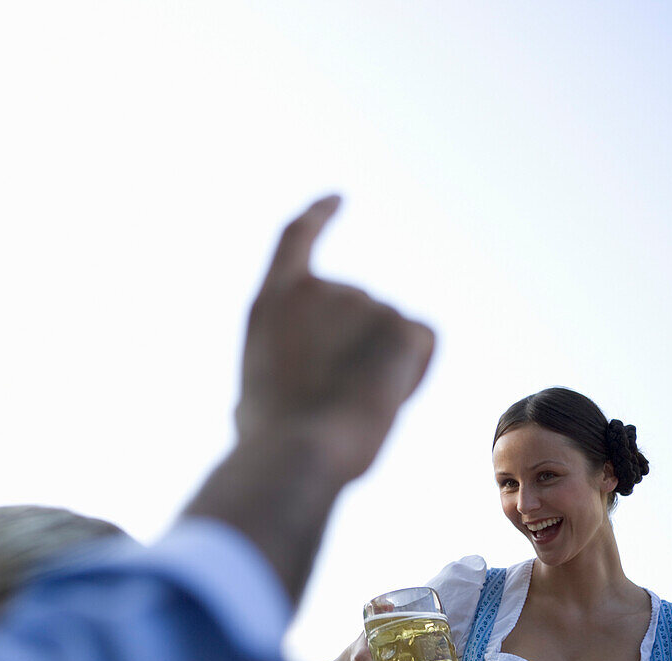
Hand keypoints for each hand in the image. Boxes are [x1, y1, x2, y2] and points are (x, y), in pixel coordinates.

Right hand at [236, 195, 433, 485]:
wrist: (298, 450)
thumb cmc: (270, 441)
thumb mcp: (251, 398)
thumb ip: (272, 376)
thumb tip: (268, 396)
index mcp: (273, 303)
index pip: (297, 238)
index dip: (318, 216)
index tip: (337, 198)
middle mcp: (317, 290)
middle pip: (361, 311)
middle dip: (361, 352)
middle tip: (338, 400)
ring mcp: (360, 302)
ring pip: (392, 333)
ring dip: (383, 367)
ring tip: (353, 404)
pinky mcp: (400, 325)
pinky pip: (420, 343)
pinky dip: (412, 371)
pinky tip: (384, 396)